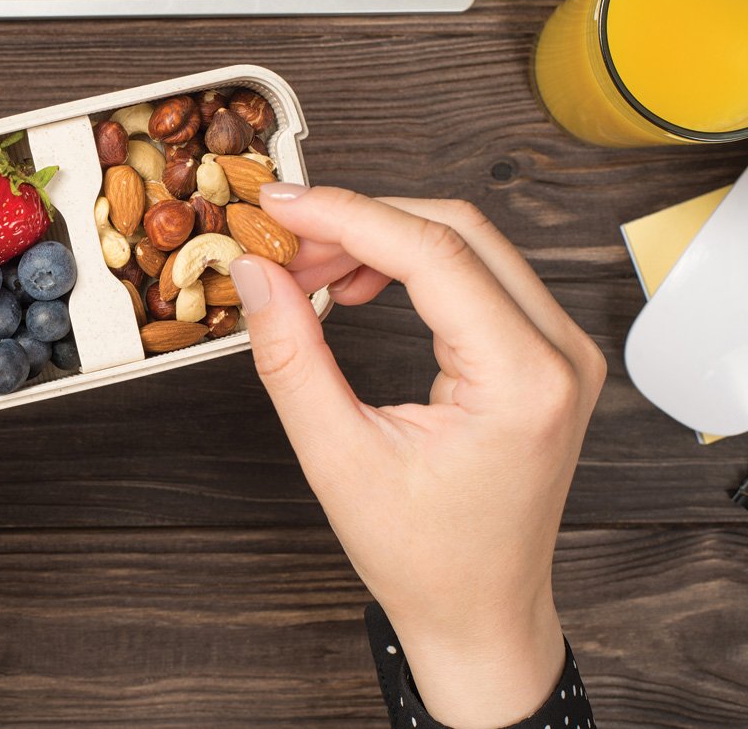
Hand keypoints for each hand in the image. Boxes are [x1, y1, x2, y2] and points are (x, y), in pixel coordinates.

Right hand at [229, 185, 604, 728]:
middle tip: (282, 243)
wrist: (480, 611)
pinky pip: (477, 275)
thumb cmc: (423, 556)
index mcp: (522, 380)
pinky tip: (358, 287)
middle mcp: (558, 353)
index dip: (346, 215)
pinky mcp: (543, 354)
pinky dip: (409, 266)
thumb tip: (256, 274)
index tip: (278, 204)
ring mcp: (559, 350)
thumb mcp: (337, 457)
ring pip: (466, 243)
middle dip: (359, 222)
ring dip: (381, 241)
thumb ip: (290, 357)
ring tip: (310, 272)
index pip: (432, 252)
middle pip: (455, 229)